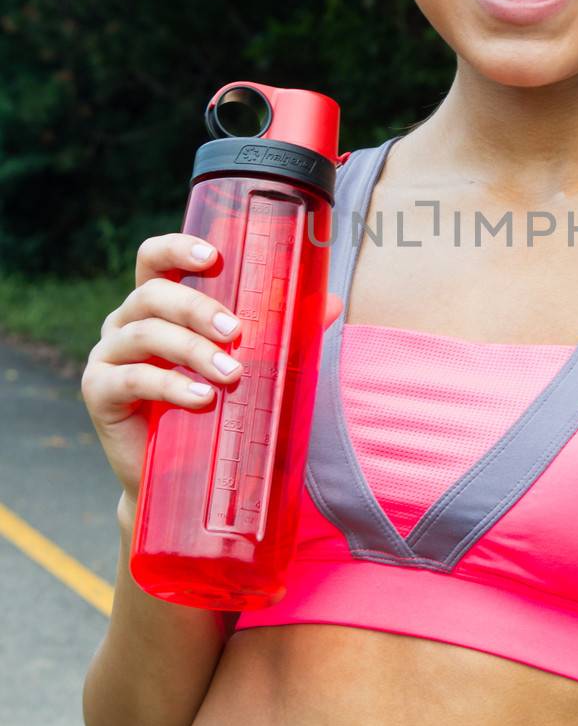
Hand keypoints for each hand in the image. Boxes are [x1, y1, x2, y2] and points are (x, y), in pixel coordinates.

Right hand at [81, 233, 342, 509]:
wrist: (182, 476)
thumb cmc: (215, 406)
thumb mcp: (246, 364)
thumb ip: (281, 332)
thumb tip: (331, 302)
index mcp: (156, 305)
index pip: (154, 259)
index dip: (177, 249)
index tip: (212, 257)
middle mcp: (125, 323)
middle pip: (153, 294)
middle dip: (197, 307)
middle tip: (238, 331)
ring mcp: (107, 356)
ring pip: (145, 334)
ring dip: (193, 349)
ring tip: (231, 373)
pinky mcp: (98, 392)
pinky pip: (131, 379)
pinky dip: (170, 386)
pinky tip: (201, 399)